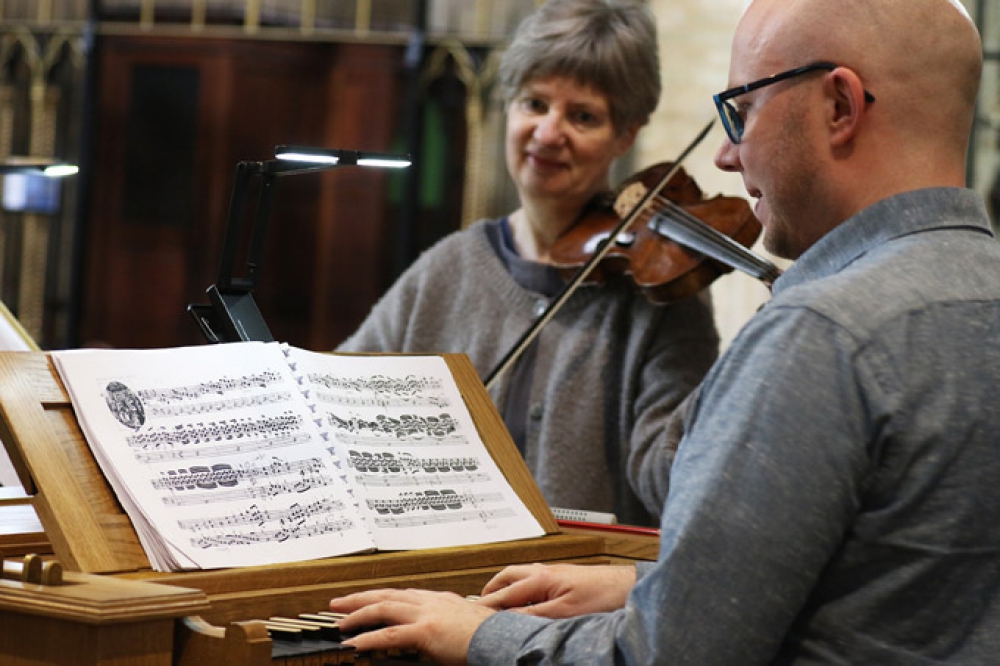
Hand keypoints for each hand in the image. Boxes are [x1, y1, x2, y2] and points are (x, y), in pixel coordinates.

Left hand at [329, 588, 494, 664]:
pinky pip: (389, 634)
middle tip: (339, 604)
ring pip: (383, 608)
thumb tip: (443, 633)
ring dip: (357, 614)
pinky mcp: (425, 631)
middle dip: (360, 598)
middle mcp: (430, 601)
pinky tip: (353, 644)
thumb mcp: (468, 623)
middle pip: (387, 595)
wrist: (504, 637)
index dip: (382, 597)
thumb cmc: (492, 634)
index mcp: (440, 600)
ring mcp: (427, 613)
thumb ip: (450, 625)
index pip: (403, 595)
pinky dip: (367, 639)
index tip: (367, 600)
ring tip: (339, 623)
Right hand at [477, 563, 634, 618]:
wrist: (627, 587)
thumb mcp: (563, 613)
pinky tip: (527, 597)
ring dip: (507, 585)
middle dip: (492, 588)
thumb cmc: (602, 596)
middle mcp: (545, 570)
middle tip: (480, 602)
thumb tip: (508, 618)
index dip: (487, 603)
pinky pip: (534, 578)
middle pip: (508, 576)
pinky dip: (522, 586)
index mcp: (541, 577)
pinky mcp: (564, 577)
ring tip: (499, 599)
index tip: (471, 613)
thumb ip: (533, 615)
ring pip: (521, 575)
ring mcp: (554, 572)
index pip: (505, 592)